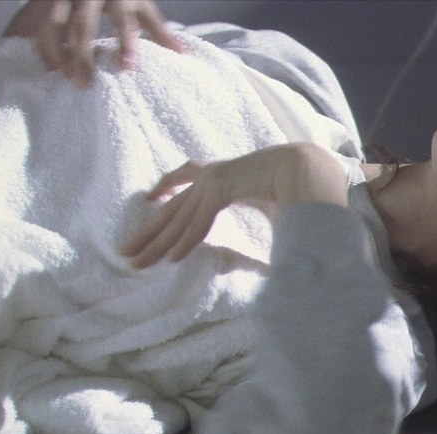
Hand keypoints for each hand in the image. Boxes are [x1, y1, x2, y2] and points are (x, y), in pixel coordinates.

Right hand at [4, 0, 184, 87]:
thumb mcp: (141, 6)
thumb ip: (157, 30)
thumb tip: (181, 53)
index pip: (123, 19)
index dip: (125, 42)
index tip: (127, 67)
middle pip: (84, 24)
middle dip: (82, 54)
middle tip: (84, 83)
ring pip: (55, 23)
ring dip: (58, 51)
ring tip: (66, 77)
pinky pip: (40, 22)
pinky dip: (43, 45)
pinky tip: (49, 67)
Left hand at [120, 144, 348, 268]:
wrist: (310, 168)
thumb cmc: (298, 186)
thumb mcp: (271, 202)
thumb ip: (263, 214)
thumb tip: (270, 246)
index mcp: (225, 178)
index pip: (188, 186)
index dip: (167, 191)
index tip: (151, 197)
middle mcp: (214, 177)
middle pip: (173, 208)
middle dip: (149, 232)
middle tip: (126, 252)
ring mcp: (216, 180)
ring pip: (179, 218)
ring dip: (157, 243)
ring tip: (137, 262)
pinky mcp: (222, 187)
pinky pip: (199, 221)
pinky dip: (185, 241)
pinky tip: (171, 258)